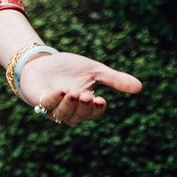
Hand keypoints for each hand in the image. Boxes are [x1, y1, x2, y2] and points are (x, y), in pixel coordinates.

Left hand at [19, 51, 142, 126]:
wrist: (42, 59)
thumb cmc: (68, 68)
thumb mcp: (93, 71)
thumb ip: (114, 79)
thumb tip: (139, 87)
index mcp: (83, 105)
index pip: (92, 113)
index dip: (96, 109)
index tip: (102, 100)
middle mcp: (67, 110)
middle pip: (77, 117)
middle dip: (83, 108)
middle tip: (88, 96)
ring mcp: (51, 106)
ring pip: (61, 115)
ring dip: (69, 105)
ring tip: (75, 93)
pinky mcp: (37, 99)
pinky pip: (45, 105)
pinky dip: (54, 99)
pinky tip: (62, 91)